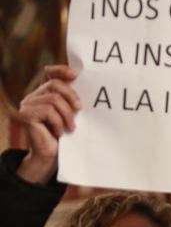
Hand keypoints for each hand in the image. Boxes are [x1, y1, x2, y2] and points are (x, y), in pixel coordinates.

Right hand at [15, 65, 80, 184]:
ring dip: (67, 115)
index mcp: (44, 94)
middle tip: (79, 110)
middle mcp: (34, 96)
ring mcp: (28, 104)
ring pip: (54, 99)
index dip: (61, 70)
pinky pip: (49, 111)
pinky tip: (59, 132)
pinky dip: (59, 122)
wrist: (52, 157)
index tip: (75, 75)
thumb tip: (87, 86)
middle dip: (71, 96)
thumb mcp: (71, 115)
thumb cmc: (65, 136)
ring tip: (71, 127)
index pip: (49, 73)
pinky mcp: (26, 114)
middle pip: (55, 84)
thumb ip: (72, 101)